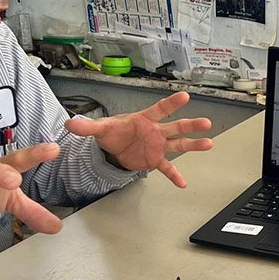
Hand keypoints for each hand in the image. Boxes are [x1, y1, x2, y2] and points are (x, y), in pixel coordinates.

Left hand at [64, 91, 212, 187]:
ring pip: (178, 144)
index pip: (159, 109)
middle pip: (176, 126)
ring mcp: (157, 146)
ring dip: (193, 144)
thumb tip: (70, 123)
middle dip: (191, 125)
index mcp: (144, 119)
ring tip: (208, 144)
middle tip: (206, 123)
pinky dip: (174, 175)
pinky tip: (183, 183)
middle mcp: (155, 131)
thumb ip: (87, 126)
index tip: (185, 96)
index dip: (171, 103)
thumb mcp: (100, 128)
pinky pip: (167, 167)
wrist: (114, 148)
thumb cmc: (113, 133)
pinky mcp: (154, 160)